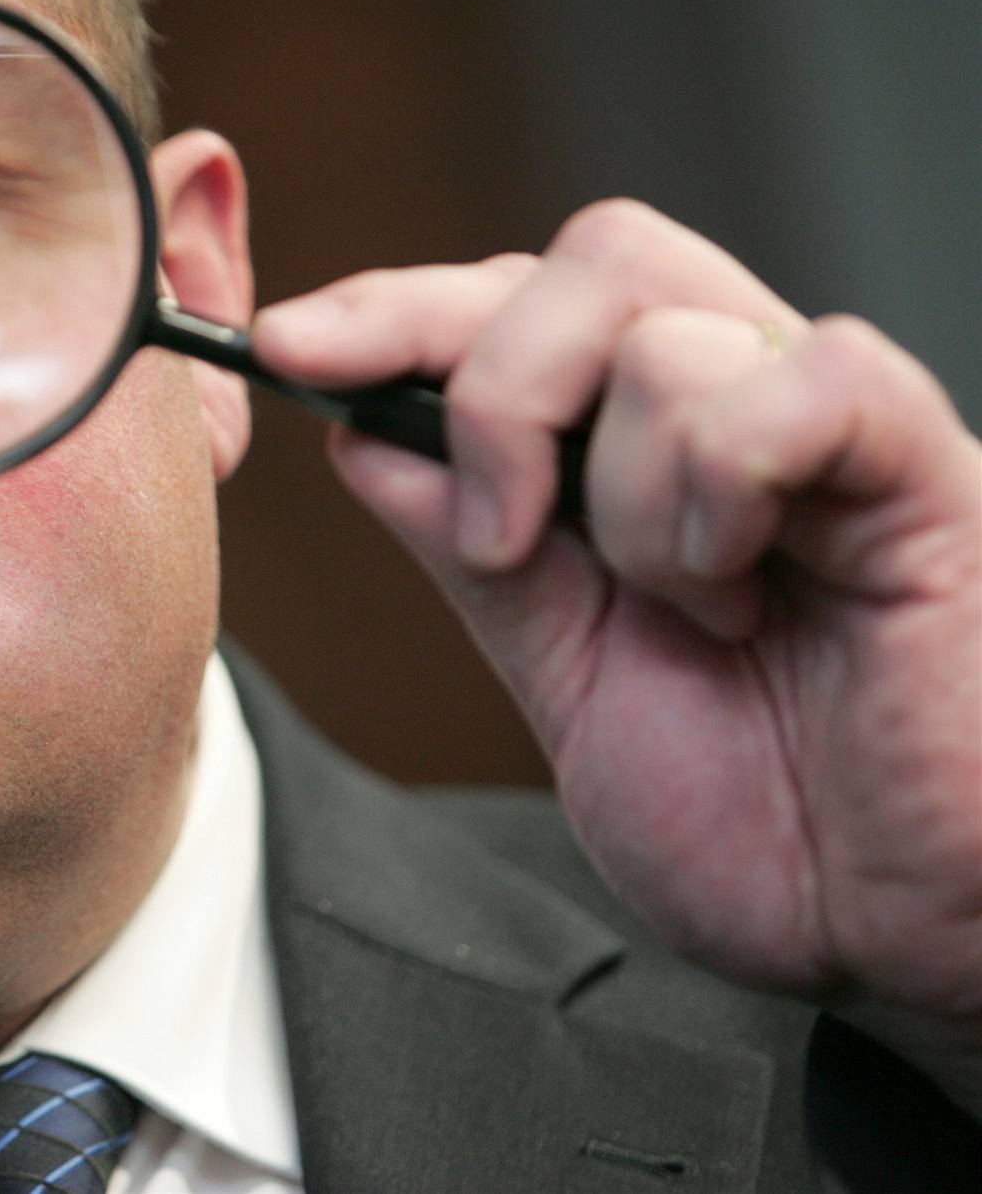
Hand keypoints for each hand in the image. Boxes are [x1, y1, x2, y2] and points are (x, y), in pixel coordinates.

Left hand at [253, 199, 981, 1101]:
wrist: (919, 939)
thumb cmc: (776, 826)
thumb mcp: (571, 683)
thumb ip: (479, 558)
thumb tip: (362, 434)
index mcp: (648, 463)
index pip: (511, 311)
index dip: (393, 312)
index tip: (283, 346)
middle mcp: (737, 419)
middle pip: (586, 263)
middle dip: (486, 380)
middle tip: (501, 527)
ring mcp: (830, 434)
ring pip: (660, 324)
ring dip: (621, 490)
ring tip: (686, 606)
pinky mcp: (925, 470)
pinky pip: (803, 378)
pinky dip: (727, 477)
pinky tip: (748, 581)